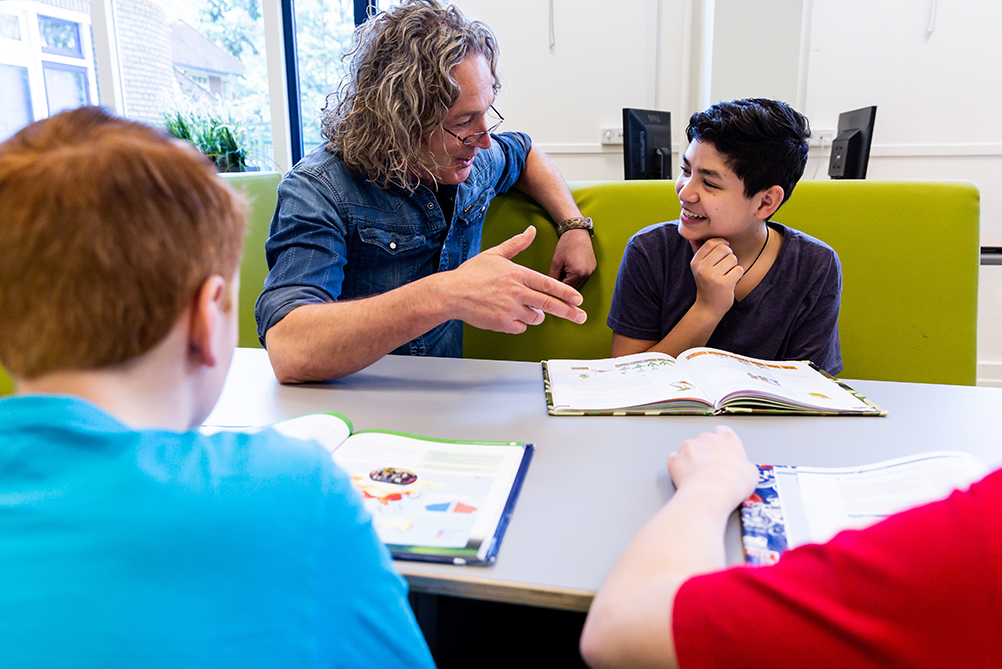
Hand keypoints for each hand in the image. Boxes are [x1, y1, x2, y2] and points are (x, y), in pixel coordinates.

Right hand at [449, 226, 586, 332]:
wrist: (451, 294)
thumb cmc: (472, 274)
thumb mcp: (495, 254)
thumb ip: (517, 244)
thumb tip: (531, 230)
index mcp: (517, 274)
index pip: (548, 284)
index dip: (566, 292)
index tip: (578, 299)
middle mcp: (516, 292)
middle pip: (548, 304)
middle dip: (568, 311)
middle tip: (581, 317)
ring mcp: (509, 309)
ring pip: (535, 317)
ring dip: (535, 315)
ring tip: (523, 307)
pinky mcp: (502, 324)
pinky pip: (521, 327)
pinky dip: (519, 323)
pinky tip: (508, 315)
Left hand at [549, 228, 596, 288]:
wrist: (577, 231)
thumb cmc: (566, 244)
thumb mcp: (556, 262)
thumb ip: (553, 277)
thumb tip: (550, 287)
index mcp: (578, 273)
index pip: (566, 288)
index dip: (558, 288)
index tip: (551, 286)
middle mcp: (587, 274)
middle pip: (573, 287)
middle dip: (564, 284)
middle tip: (556, 277)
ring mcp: (591, 271)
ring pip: (578, 283)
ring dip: (570, 280)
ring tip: (563, 270)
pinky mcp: (593, 267)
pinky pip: (583, 276)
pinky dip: (576, 275)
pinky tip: (570, 267)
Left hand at [668, 426, 757, 509]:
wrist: (711, 492)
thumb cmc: (732, 483)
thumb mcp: (752, 474)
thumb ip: (745, 465)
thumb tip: (744, 470)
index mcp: (727, 438)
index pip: (723, 432)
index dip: (724, 443)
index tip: (725, 453)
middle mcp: (706, 438)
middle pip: (705, 440)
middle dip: (707, 452)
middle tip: (712, 469)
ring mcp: (688, 447)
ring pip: (688, 449)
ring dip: (692, 459)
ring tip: (699, 476)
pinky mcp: (675, 459)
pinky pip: (675, 460)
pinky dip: (679, 467)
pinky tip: (686, 478)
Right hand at [690, 238, 742, 315]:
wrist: (708, 307)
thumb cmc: (706, 284)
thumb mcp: (698, 268)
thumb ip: (697, 251)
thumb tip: (693, 236)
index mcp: (695, 262)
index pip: (711, 242)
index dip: (722, 243)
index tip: (724, 251)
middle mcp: (702, 268)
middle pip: (724, 248)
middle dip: (729, 255)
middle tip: (726, 265)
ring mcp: (712, 277)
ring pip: (733, 258)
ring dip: (734, 266)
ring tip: (727, 274)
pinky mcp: (724, 284)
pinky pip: (739, 270)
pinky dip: (738, 275)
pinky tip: (731, 281)